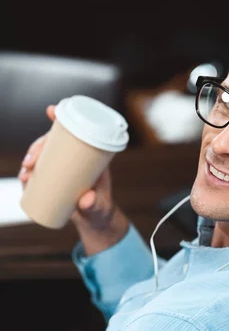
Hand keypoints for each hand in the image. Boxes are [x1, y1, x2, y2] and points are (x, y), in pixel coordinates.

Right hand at [19, 106, 128, 253]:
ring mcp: (64, 168)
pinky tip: (24, 177)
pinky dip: (29, 172)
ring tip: (25, 174)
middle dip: (37, 147)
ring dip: (30, 160)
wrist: (96, 220)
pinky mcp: (55, 179)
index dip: (62, 120)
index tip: (51, 111)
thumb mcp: (100, 206)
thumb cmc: (101, 209)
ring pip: (43, 156)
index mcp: (90, 156)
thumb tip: (86, 200)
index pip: (76, 133)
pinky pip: (39, 171)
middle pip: (53, 143)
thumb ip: (95, 204)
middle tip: (29, 163)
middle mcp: (75, 158)